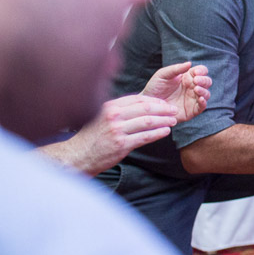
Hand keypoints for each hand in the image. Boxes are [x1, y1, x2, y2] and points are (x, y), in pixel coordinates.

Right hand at [53, 94, 179, 174]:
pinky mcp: (121, 144)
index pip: (138, 99)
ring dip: (164, 121)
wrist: (78, 155)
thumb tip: (142, 105)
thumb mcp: (101, 117)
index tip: (165, 104)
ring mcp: (117, 130)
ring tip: (173, 121)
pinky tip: (166, 131)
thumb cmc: (92, 136)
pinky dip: (158, 133)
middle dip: (163, 109)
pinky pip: (145, 137)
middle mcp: (113, 116)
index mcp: (110, 107)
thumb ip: (119, 110)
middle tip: (174, 110)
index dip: (155, 100)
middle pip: (146, 108)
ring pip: (148, 122)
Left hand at [142, 61, 211, 122]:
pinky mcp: (191, 111)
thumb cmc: (154, 87)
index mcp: (188, 77)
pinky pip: (202, 107)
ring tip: (196, 89)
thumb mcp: (163, 74)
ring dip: (204, 90)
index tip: (196, 72)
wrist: (148, 104)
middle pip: (207, 82)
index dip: (202, 71)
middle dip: (204, 80)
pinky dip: (204, 103)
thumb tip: (190, 63)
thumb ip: (176, 68)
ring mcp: (193, 99)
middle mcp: (192, 87)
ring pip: (206, 94)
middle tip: (196, 80)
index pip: (201, 71)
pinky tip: (200, 99)